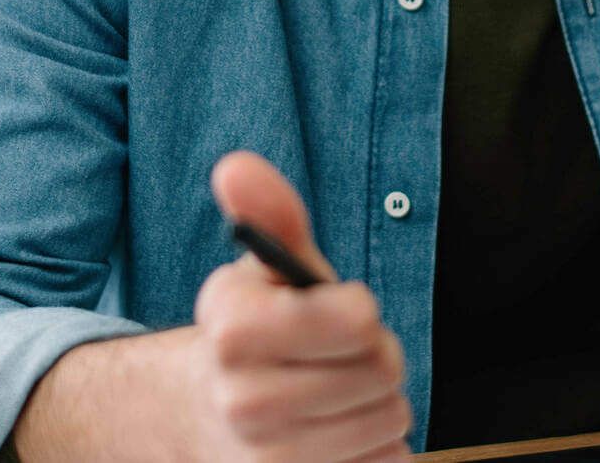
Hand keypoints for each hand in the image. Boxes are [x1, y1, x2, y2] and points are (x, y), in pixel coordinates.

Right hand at [183, 151, 411, 461]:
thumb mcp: (265, 270)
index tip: (341, 308)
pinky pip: (389, 462)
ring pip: (391, 419)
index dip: (359, 310)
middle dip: (375, 354)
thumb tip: (236, 166)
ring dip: (378, 401)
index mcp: (233, 327)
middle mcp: (242, 399)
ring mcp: (268, 459)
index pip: (357, 320)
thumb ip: (269, 214)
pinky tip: (338, 435)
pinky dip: (376, 448)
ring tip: (337, 393)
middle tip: (339, 354)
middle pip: (382, 370)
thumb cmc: (258, 332)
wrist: (208, 418)